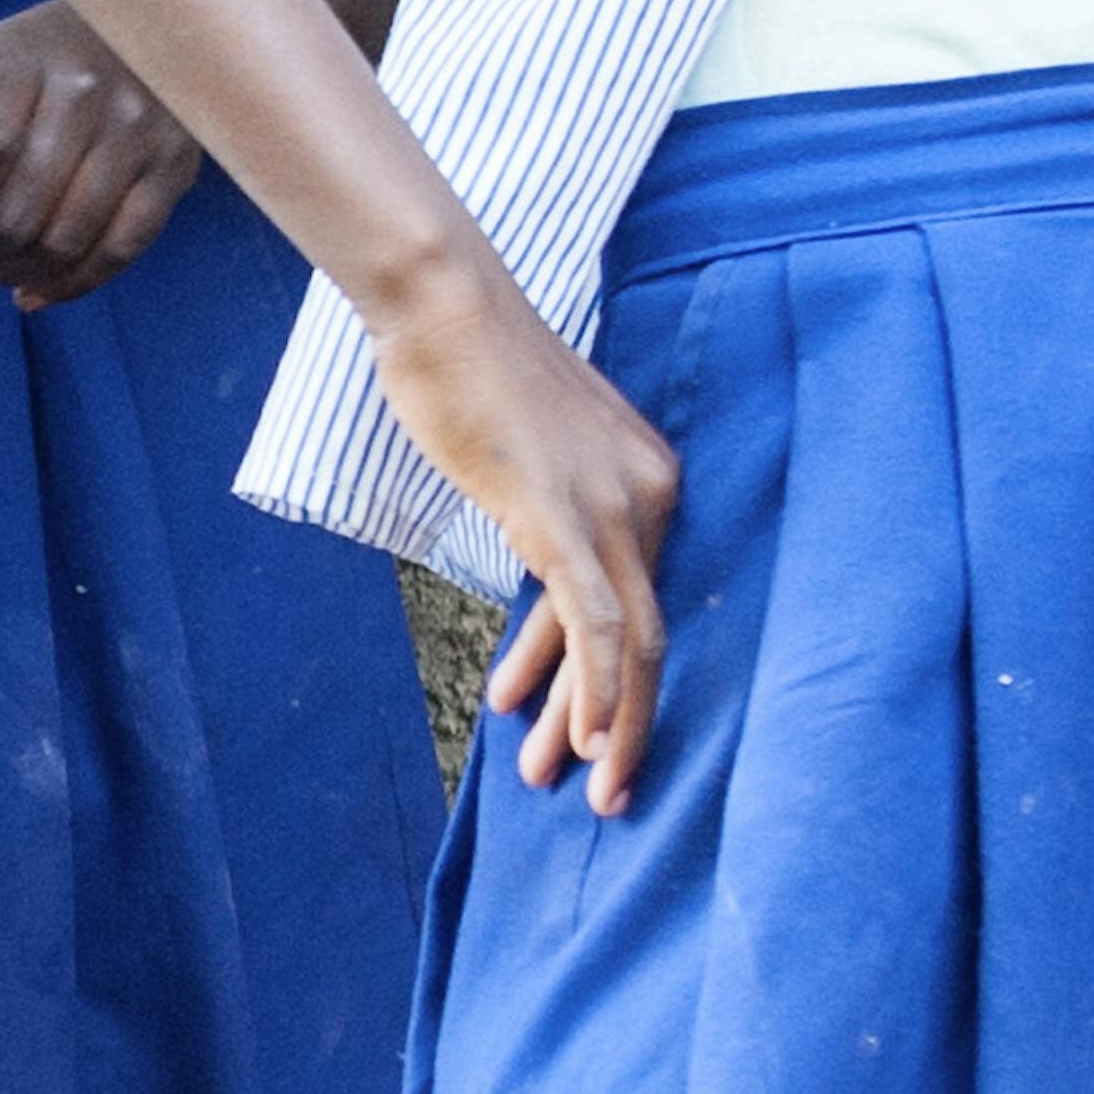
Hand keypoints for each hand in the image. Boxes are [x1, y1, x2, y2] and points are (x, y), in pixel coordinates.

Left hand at [0, 1, 205, 303]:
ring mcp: (137, 132)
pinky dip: (74, 284)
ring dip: (19, 270)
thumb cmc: (42, 52)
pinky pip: (122, 247)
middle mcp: (86, 94)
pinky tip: (37, 290)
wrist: (143, 18)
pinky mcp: (174, 166)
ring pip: (70, 235)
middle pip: (22, 204)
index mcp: (25, 60)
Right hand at [373, 260, 685, 814]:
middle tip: (599, 792)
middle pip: (651, 636)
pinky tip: (575, 739)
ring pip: (630, 644)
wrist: (443, 301)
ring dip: (600, 725)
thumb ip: (549, 503)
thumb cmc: (470, 363)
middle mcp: (649, 495)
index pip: (635, 599)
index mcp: (649, 479)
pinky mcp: (561, 515)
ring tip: (561, 780)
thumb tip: (535, 552)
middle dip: (619, 723)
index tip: (573, 729)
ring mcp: (611, 506)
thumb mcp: (529, 446)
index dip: (602, 677)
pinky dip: (593, 689)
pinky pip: (595, 623)